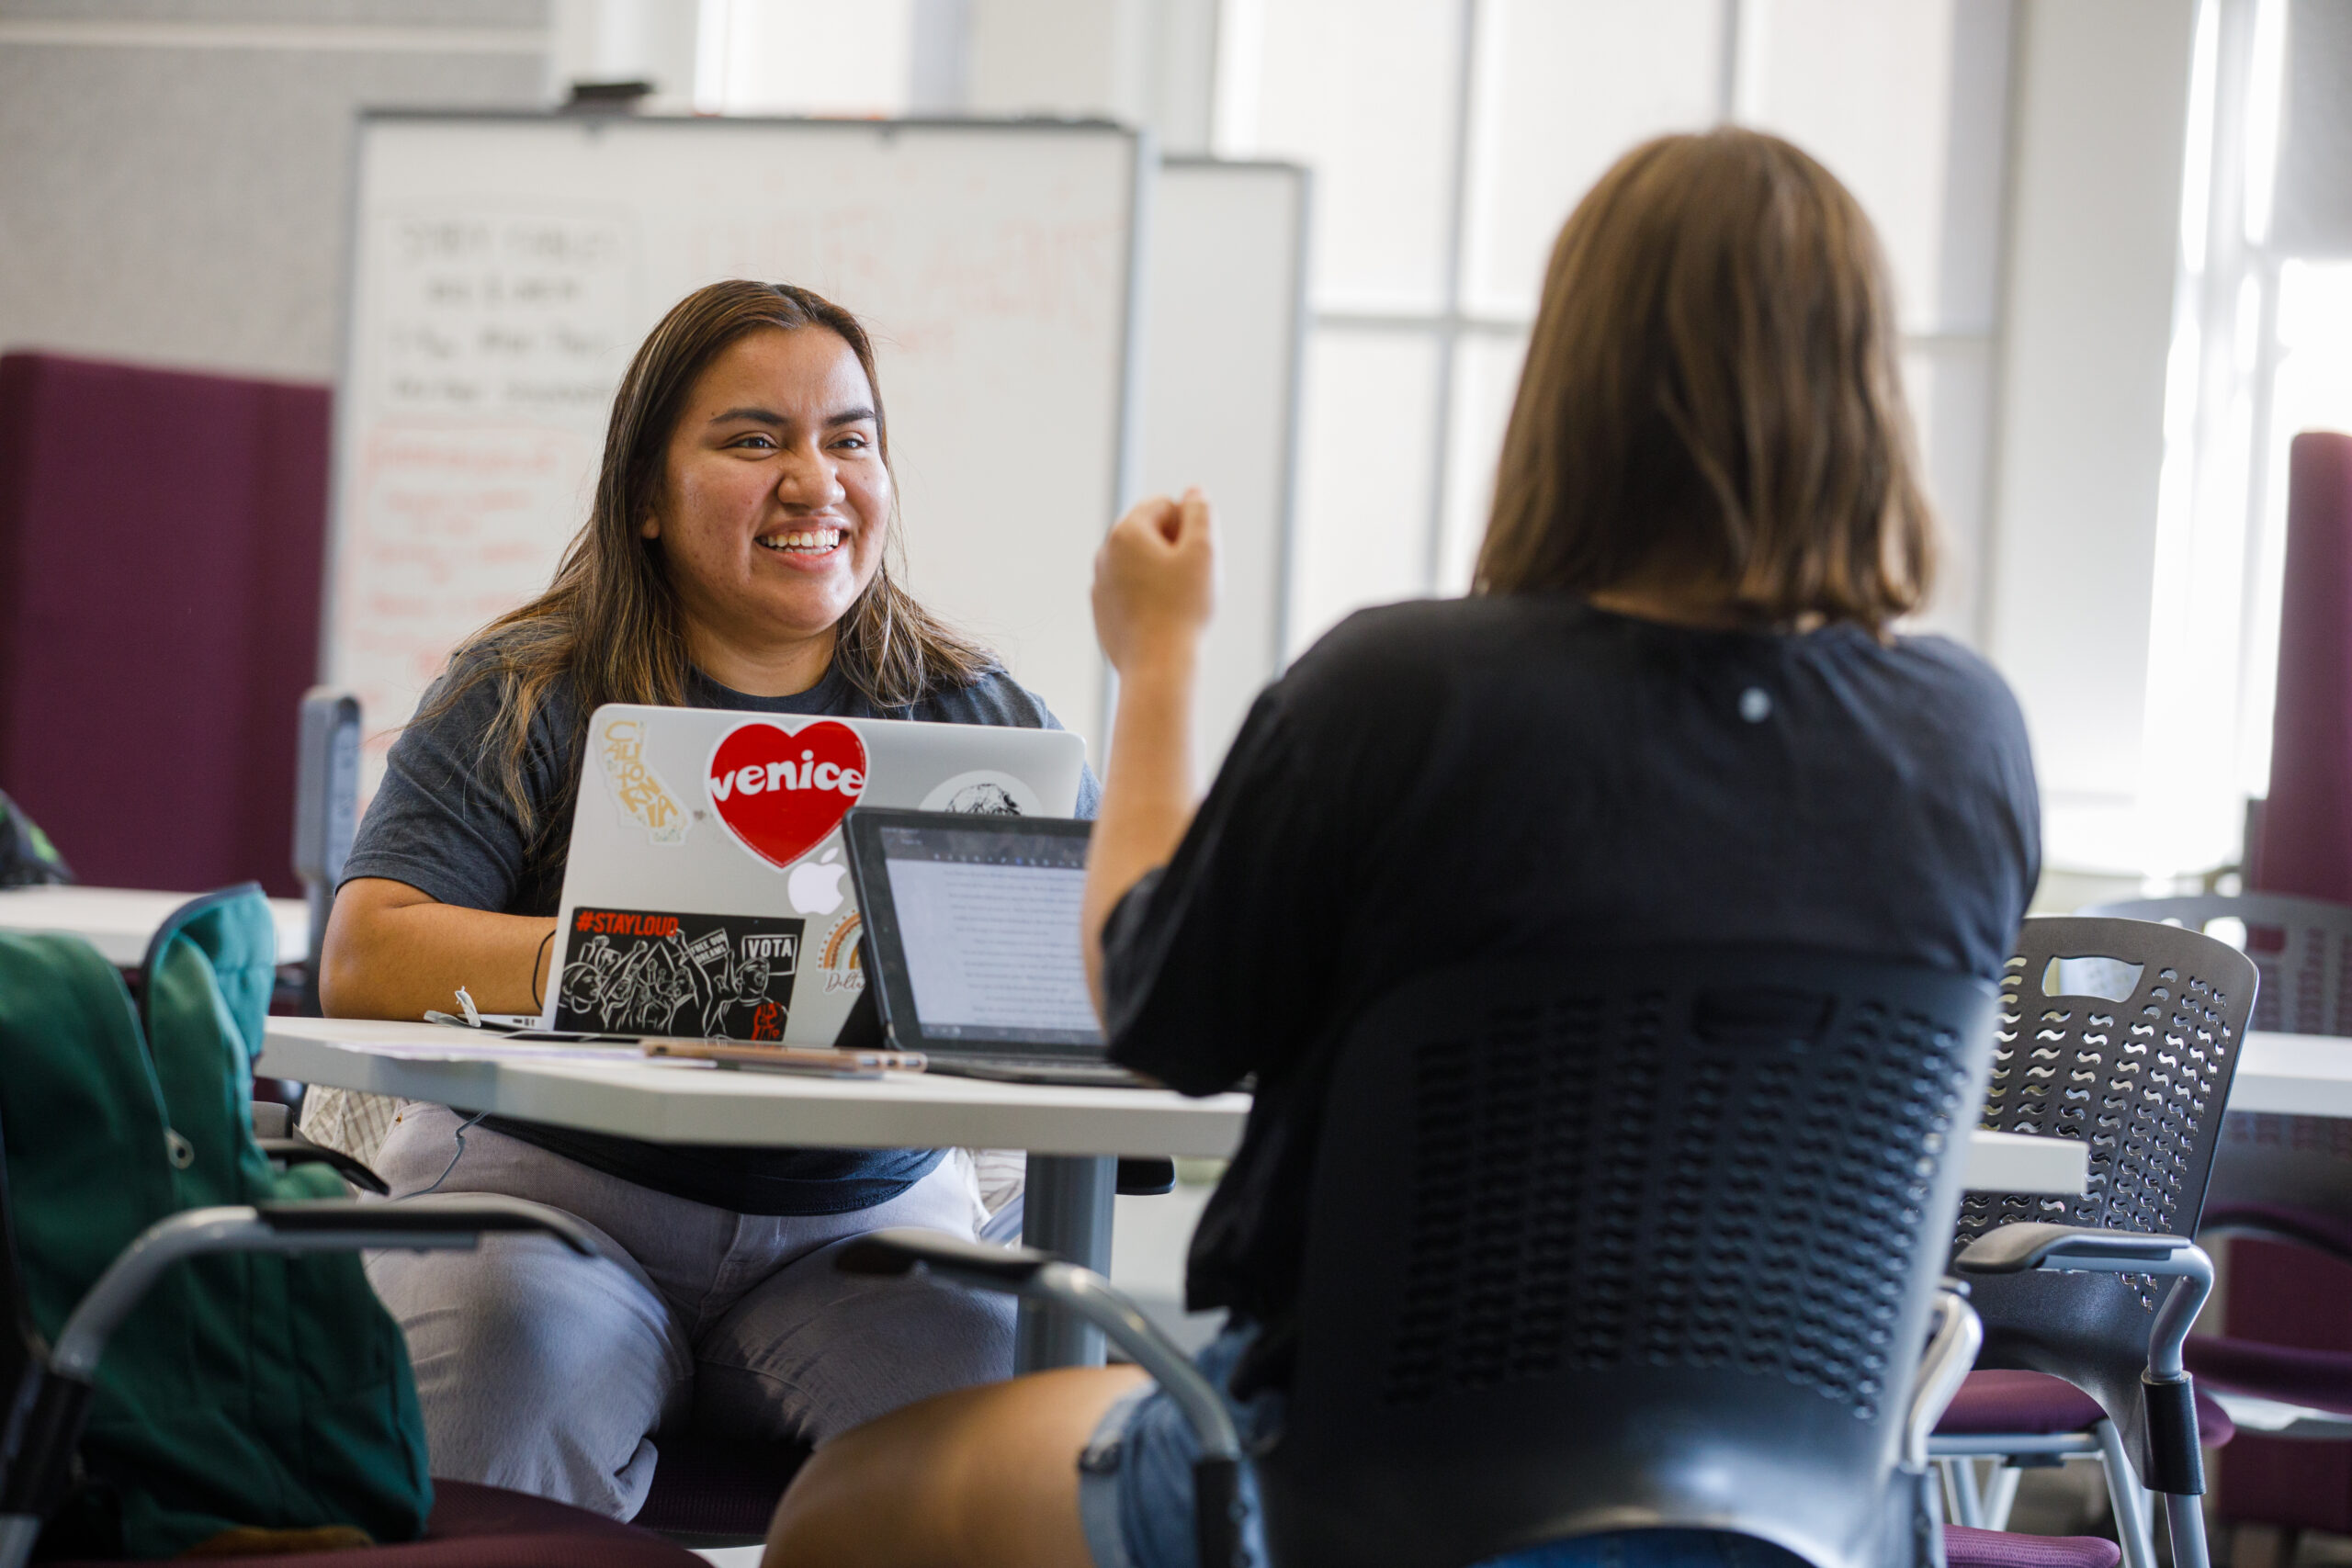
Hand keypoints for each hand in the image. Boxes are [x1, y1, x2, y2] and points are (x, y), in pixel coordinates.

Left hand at [1092, 488, 1215, 677]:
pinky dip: (1148, 599)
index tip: (1195, 561)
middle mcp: (1105, 553)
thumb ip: (1201, 513)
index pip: (1165, 505)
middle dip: (1174, 549)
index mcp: (1126, 532)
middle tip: (1189, 583)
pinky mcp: (1102, 612)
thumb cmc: (1184, 609)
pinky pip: (1131, 592)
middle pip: (1150, 533)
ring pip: (1140, 565)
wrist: (1157, 668)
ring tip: (1176, 604)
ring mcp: (1100, 584)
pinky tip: (1161, 621)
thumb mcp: (1204, 551)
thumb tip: (1193, 492)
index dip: (1190, 529)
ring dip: (1162, 574)